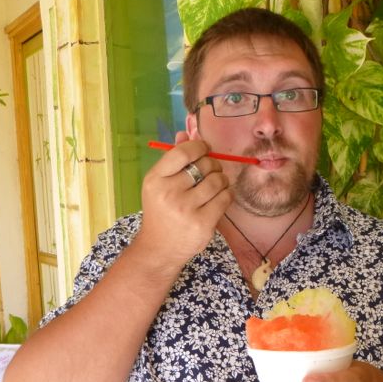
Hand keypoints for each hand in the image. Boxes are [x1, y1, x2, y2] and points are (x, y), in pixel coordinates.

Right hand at [136, 133, 232, 267]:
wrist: (159, 248)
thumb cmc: (161, 211)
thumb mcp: (159, 184)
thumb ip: (173, 159)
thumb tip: (186, 133)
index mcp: (156, 179)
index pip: (183, 152)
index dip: (200, 146)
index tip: (205, 150)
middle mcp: (169, 193)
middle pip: (205, 165)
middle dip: (213, 166)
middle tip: (211, 172)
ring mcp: (187, 210)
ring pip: (218, 181)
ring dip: (221, 181)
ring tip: (215, 186)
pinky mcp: (203, 224)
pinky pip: (225, 198)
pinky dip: (226, 195)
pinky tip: (219, 199)